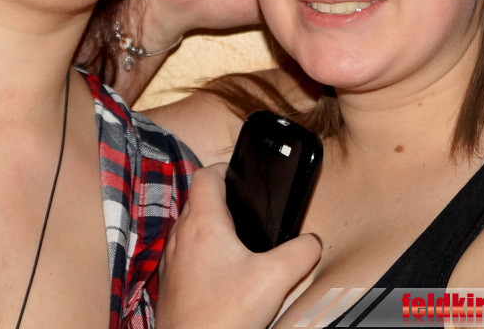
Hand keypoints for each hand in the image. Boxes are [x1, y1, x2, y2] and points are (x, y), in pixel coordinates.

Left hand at [156, 165, 321, 328]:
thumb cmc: (222, 316)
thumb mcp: (275, 279)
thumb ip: (300, 253)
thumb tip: (312, 242)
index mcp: (203, 223)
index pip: (205, 176)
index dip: (224, 169)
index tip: (242, 176)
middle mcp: (181, 236)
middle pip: (198, 201)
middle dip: (223, 200)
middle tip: (248, 209)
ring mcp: (172, 260)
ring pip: (191, 228)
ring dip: (212, 227)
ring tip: (240, 241)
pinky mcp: (171, 283)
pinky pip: (186, 254)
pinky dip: (204, 253)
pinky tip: (226, 273)